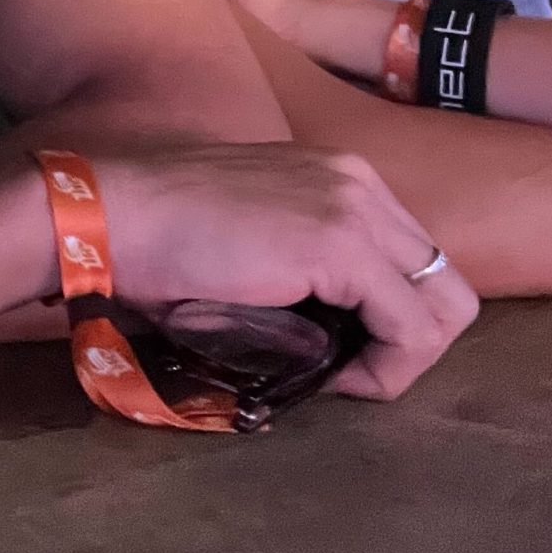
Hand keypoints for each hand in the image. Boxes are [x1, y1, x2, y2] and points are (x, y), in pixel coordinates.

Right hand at [92, 141, 479, 399]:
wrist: (106, 214)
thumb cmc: (149, 236)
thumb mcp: (244, 238)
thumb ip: (292, 267)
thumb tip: (317, 334)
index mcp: (335, 174)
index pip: (410, 258)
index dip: (387, 317)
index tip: (334, 350)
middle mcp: (358, 181)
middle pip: (444, 281)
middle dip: (410, 339)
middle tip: (349, 370)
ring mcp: (354, 209)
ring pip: (445, 306)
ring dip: (403, 357)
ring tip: (341, 377)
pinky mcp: (341, 246)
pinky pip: (412, 328)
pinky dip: (388, 368)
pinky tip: (336, 379)